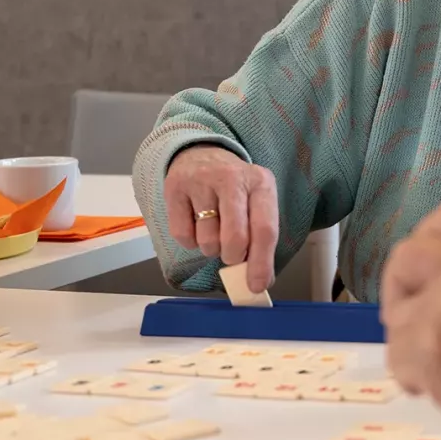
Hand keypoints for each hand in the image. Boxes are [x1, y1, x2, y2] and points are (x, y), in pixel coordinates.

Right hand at [163, 145, 278, 293]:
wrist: (201, 154)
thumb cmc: (235, 188)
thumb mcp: (256, 202)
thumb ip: (260, 239)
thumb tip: (258, 282)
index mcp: (260, 183)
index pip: (265, 229)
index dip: (261, 263)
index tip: (256, 286)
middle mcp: (231, 178)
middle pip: (235, 238)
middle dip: (233, 257)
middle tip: (232, 255)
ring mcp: (201, 181)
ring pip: (207, 240)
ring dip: (211, 247)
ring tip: (213, 230)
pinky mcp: (175, 188)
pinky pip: (182, 235)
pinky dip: (190, 241)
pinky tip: (196, 224)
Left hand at [381, 202, 440, 427]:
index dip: (436, 244)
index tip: (437, 270)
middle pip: (411, 253)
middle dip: (406, 283)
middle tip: (416, 312)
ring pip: (397, 304)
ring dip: (405, 328)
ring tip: (425, 355)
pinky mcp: (431, 347)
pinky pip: (398, 353)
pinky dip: (412, 373)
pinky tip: (434, 386)